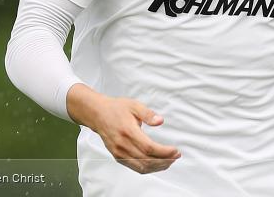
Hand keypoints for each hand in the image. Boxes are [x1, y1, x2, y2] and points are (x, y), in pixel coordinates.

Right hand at [67, 84, 181, 173]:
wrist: (98, 114)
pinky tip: (157, 164)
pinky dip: (147, 168)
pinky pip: (134, 167)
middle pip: (147, 159)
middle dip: (164, 160)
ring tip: (169, 161)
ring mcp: (119, 153)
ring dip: (157, 167)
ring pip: (141, 166)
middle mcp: (122, 145)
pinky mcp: (117, 156)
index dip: (164, 152)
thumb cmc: (116, 109)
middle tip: (176, 156)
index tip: (175, 151)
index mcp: (128, 131)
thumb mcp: (134, 105)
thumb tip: (160, 121)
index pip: (149, 148)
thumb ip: (148, 114)